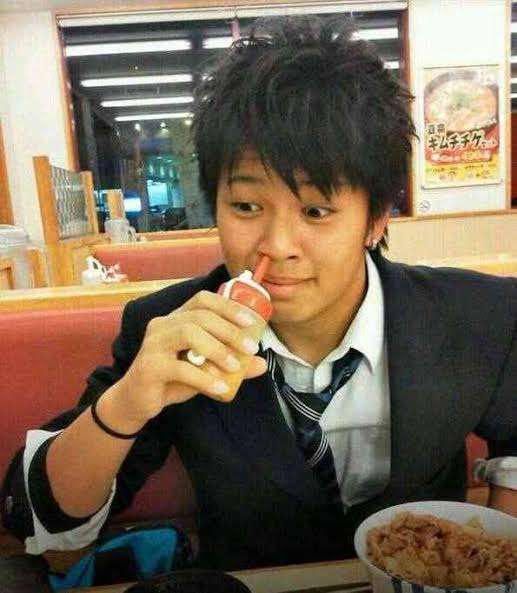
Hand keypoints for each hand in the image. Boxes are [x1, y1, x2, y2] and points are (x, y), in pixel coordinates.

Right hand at [116, 290, 267, 425]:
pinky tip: (221, 388)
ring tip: (235, 367)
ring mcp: (153, 344)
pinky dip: (204, 378)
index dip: (227, 306)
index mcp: (175, 319)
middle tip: (250, 348)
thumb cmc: (173, 379)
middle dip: (229, 330)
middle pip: (199, 316)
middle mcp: (162, 325)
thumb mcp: (205, 369)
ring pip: (188, 334)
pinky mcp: (149, 367)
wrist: (137, 402)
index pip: (202, 300)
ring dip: (217, 349)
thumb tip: (261, 364)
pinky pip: (180, 368)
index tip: (250, 321)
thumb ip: (231, 364)